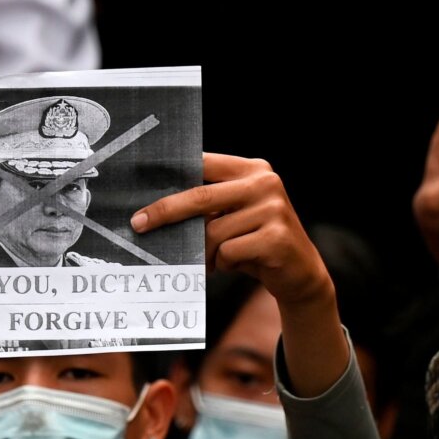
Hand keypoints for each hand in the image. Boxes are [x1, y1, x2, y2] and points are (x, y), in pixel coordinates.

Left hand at [132, 154, 331, 310]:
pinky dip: (224, 264)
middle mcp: (265, 183)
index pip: (204, 164)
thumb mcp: (234, 216)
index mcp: (253, 169)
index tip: (141, 191)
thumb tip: (155, 211)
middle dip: (165, 211)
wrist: (300, 274)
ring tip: (214, 260)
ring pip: (213, 232)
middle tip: (139, 224)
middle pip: (201, 196)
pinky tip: (237, 264)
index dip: (171, 176)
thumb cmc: (256, 243)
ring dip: (206, 252)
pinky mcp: (277, 238)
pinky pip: (229, 252)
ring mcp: (274, 209)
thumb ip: (208, 206)